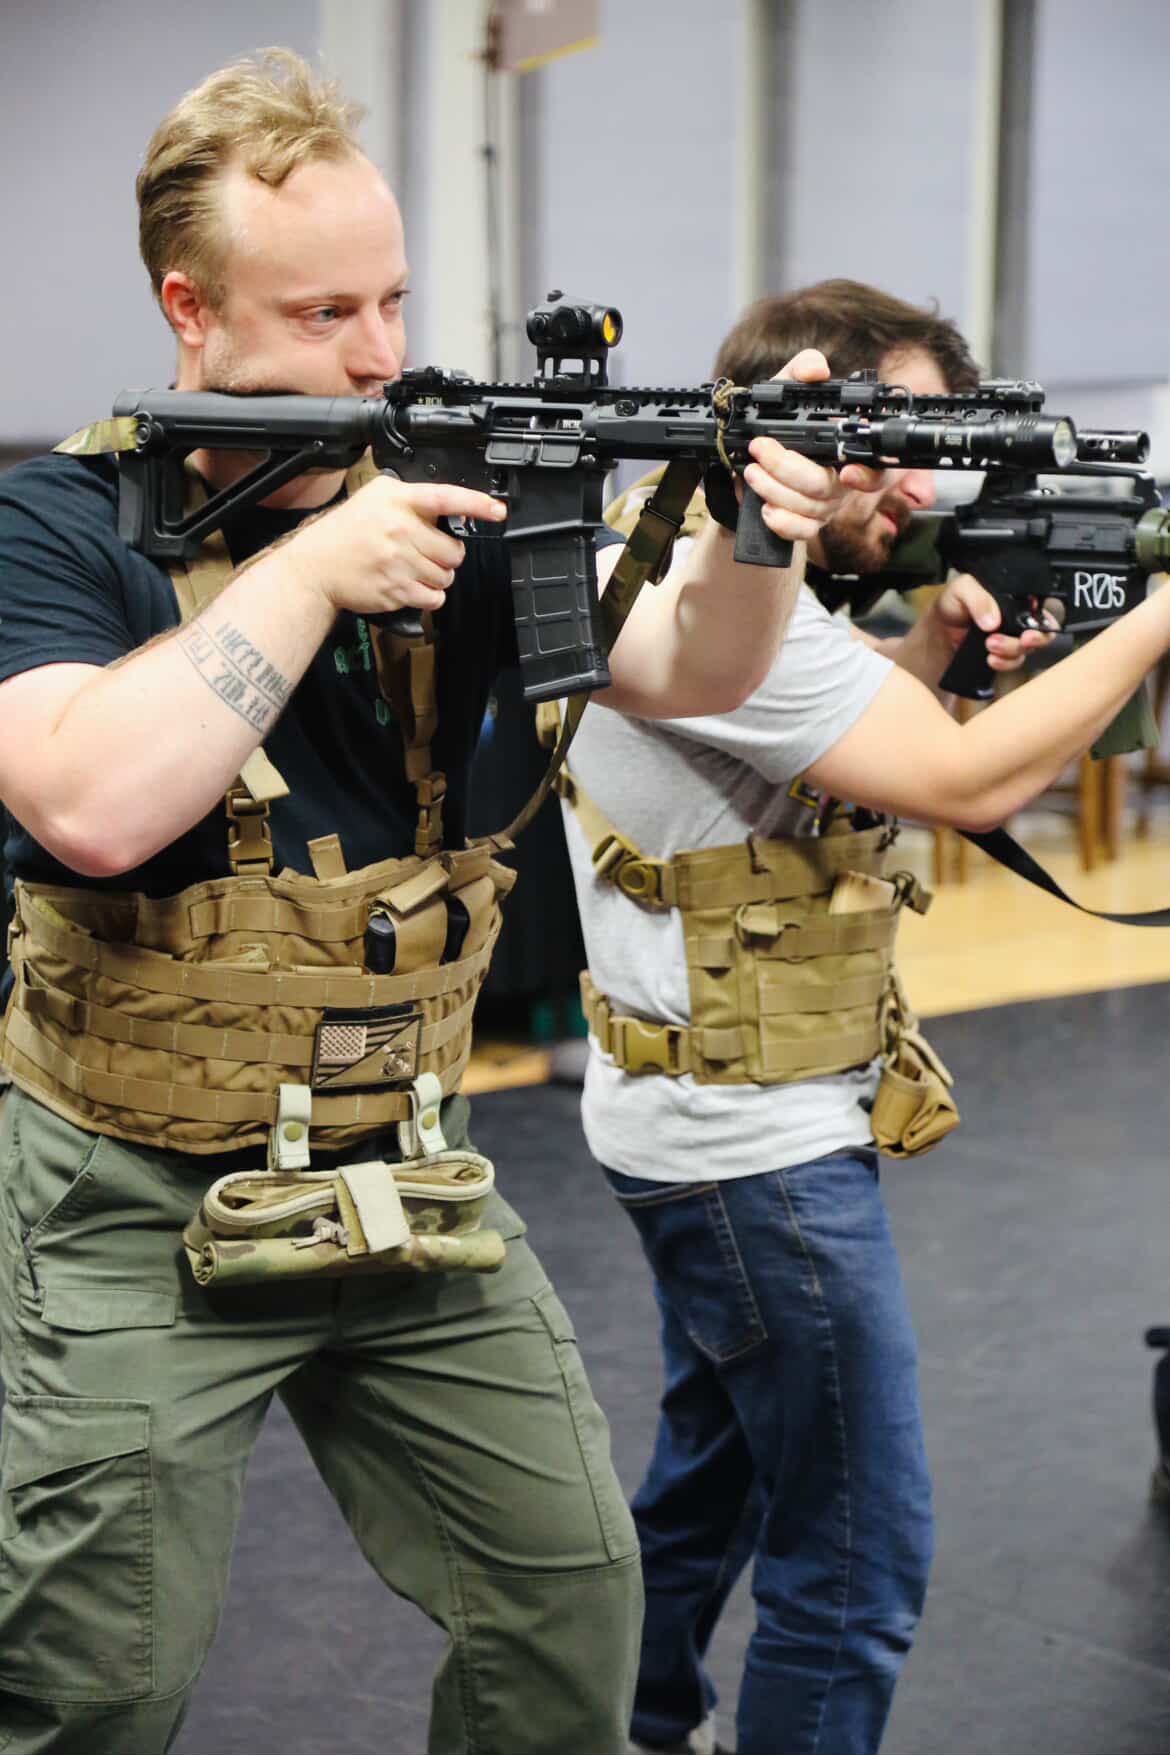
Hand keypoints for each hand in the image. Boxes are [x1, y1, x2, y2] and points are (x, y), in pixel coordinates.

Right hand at [282, 476, 507, 618]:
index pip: (446, 498)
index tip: (499, 511)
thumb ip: (413, 499)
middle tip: (427, 553)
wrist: (316, 566)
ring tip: (414, 568)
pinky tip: (412, 585)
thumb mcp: (376, 497)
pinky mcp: (395, 590)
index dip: (477, 504)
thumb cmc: (347, 531)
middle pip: (453, 550)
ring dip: (437, 576)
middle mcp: (400, 529)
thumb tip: (454, 509)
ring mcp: (398, 562)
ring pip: (446, 576)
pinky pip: (434, 598)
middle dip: (447, 555)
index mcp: (397, 500)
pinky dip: (430, 596)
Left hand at [741, 349, 882, 545]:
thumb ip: (801, 371)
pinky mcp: (806, 523)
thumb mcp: (784, 391)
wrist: (747, 460)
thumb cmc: (776, 425)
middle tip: (759, 449)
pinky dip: (782, 522)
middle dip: (788, 468)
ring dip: (774, 489)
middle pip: (825, 486)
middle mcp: (841, 481)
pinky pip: (801, 532)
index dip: (868, 475)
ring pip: (809, 508)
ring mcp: (825, 505)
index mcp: (846, 450)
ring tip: (751, 470)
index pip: (877, 469)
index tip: (847, 472)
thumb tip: (816, 369)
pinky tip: (765, 509)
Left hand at [933, 573, 1057, 671]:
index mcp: (1014, 597)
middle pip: (1042, 631)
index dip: (1042, 619)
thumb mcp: (961, 589)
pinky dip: (1004, 664)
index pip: (1040, 607)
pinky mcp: (1002, 655)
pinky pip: (1013, 663)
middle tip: (1023, 639)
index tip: (1030, 628)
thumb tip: (993, 621)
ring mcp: (1011, 638)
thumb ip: (978, 598)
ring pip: (1027, 649)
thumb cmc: (952, 603)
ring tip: (991, 646)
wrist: (937, 629)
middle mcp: (1018, 618)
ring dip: (1012, 650)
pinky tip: (991, 660)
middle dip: (1036, 639)